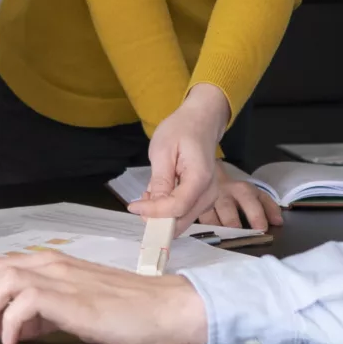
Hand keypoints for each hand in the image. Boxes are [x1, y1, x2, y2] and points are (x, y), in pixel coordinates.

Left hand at [0, 249, 208, 343]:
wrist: (170, 311)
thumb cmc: (131, 315)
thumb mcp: (73, 315)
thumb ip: (40, 317)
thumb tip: (9, 329)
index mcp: (51, 266)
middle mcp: (52, 265)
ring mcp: (62, 278)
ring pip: (0, 281)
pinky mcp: (74, 297)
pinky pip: (27, 301)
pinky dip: (10, 320)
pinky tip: (9, 342)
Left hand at [136, 85, 232, 225]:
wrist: (201, 122)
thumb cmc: (181, 130)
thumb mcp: (163, 151)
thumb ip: (160, 181)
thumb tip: (152, 209)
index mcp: (200, 178)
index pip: (176, 207)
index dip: (153, 212)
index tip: (133, 206)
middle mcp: (209, 192)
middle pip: (181, 221)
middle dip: (157, 218)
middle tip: (139, 202)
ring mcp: (209, 197)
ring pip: (182, 221)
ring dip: (162, 215)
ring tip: (149, 194)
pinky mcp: (204, 199)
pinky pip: (184, 213)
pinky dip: (168, 210)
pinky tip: (159, 194)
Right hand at [193, 163, 280, 231]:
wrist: (211, 177)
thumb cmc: (237, 193)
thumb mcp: (255, 194)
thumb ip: (269, 207)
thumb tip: (278, 223)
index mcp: (242, 190)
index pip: (250, 201)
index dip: (256, 215)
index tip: (261, 229)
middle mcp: (224, 194)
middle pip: (228, 209)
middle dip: (233, 223)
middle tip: (238, 235)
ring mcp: (206, 202)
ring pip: (209, 217)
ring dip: (216, 230)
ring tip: (221, 241)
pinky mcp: (195, 210)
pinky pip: (197, 221)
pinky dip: (201, 231)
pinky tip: (204, 239)